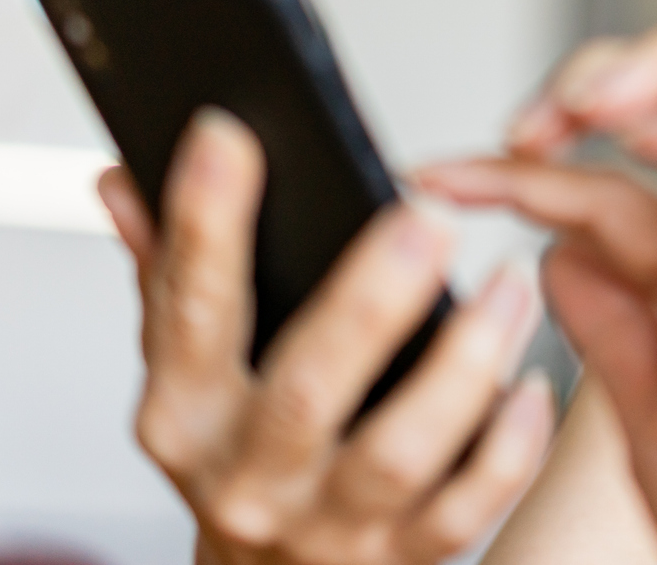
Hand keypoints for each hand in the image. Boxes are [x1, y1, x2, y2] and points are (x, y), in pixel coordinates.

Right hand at [98, 108, 553, 564]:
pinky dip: (508, 445)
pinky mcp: (402, 559)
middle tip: (428, 218)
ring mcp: (327, 526)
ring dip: (465, 363)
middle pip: (306, 389)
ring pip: (400, 452)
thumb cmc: (239, 457)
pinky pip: (468, 507)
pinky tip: (532, 384)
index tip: (229, 135)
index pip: (188, 309)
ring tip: (510, 286)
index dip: (204, 221)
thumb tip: (124, 178)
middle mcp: (249, 476)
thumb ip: (169, 273)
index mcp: (186, 413)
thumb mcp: (189, 371)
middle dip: (370, 301)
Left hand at [416, 29, 656, 564]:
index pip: (614, 182)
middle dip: (599, 77)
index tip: (434, 181)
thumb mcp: (655, 414)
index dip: (519, 170)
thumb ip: (616, 330)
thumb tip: (556, 253)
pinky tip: (630, 135)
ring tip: (572, 105)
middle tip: (518, 126)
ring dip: (650, 70)